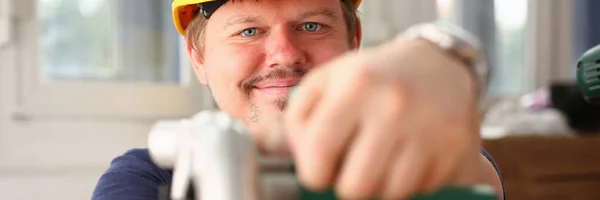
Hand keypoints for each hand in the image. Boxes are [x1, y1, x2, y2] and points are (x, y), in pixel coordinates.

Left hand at [266, 38, 483, 198]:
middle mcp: (392, 106)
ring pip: (389, 195)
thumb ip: (296, 119)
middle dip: (347, 185)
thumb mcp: (327, 84)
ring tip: (380, 162)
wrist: (438, 66)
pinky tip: (407, 160)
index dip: (313, 174)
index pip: (316, 159)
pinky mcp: (456, 148)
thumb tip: (268, 152)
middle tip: (352, 169)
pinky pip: (421, 192)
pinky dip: (409, 185)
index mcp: (353, 87)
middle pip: (354, 188)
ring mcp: (428, 129)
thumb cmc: (372, 78)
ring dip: (379, 188)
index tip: (321, 168)